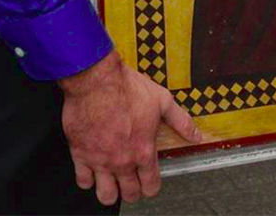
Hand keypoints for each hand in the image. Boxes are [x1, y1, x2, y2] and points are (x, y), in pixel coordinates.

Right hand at [59, 50, 202, 203]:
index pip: (151, 185)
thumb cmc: (126, 88)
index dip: (151, 187)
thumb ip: (180, 121)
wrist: (97, 80)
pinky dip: (87, 180)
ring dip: (110, 192)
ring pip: (106, 195)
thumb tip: (195, 134)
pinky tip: (91, 172)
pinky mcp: (81, 154)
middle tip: (131, 183)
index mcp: (143, 150)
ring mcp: (100, 160)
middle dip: (133, 192)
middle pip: (130, 194)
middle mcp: (122, 160)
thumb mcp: (162, 101)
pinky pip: (83, 181)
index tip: (149, 182)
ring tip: (112, 184)